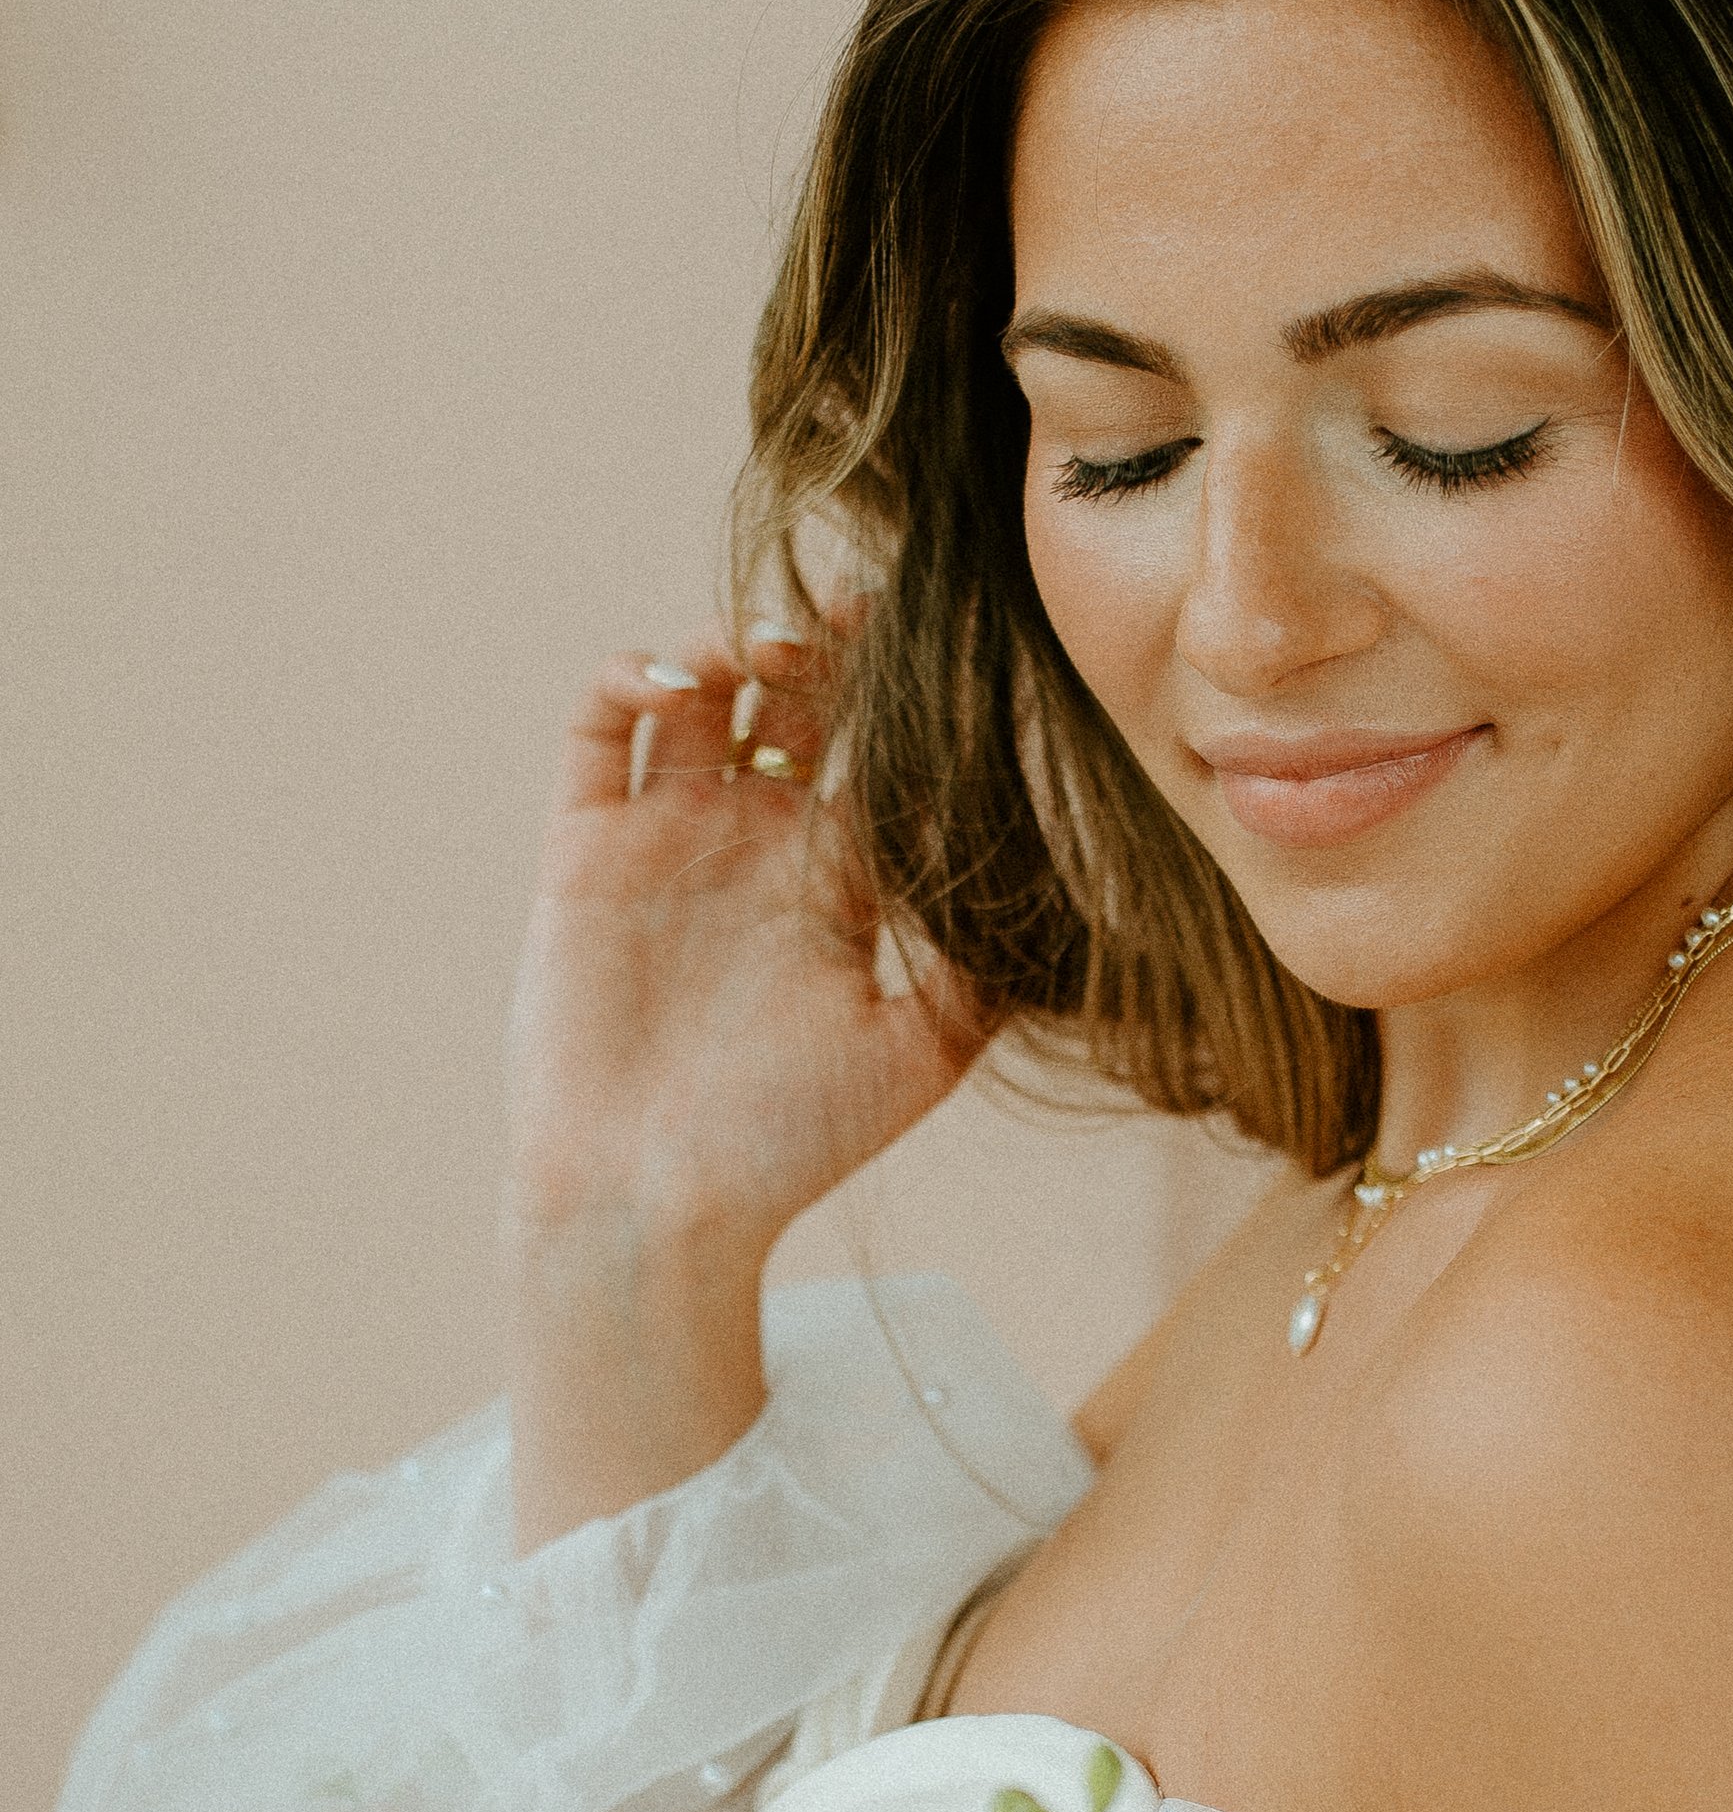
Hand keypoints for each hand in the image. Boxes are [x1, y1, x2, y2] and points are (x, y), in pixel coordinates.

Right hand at [504, 618, 989, 1268]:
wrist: (657, 1199)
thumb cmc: (792, 1143)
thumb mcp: (920, 1055)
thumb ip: (985, 969)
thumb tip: (1066, 894)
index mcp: (832, 880)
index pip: (870, 749)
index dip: (894, 682)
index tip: (932, 629)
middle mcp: (751, 845)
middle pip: (788, 701)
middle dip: (817, 644)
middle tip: (849, 612)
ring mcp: (666, 838)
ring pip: (696, 695)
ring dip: (729, 646)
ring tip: (767, 650)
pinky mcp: (587, 848)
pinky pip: (601, 730)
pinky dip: (635, 679)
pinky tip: (683, 682)